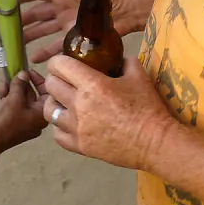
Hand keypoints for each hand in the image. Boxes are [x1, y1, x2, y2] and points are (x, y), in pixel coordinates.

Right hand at [0, 70, 48, 151]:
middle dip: (20, 85)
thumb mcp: (14, 98)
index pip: (47, 93)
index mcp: (42, 114)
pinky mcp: (17, 124)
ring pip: (22, 100)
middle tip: (11, 76)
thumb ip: (20, 84)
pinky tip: (1, 93)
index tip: (28, 72)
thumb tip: (24, 74)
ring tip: (3, 85)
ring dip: (13, 90)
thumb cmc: (6, 120)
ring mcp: (27, 122)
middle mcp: (38, 119)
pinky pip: (16, 108)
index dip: (38, 80)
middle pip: (33, 96)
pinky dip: (9, 99)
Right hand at [18, 0, 152, 63]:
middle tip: (8, 30)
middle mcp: (60, 9)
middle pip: (36, 15)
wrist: (126, 11)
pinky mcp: (74, 37)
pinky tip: (35, 59)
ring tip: (18, 46)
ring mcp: (66, 24)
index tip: (5, 3)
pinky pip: (56, 45)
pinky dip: (46, 52)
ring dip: (31, 38)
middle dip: (22, 22)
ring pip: (43, 31)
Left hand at [43, 55, 174, 170]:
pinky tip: (69, 122)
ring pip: (49, 110)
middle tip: (64, 79)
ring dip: (54, 102)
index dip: (58, 61)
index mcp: (92, 84)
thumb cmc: (148, 108)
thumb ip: (124, 61)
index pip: (59, 65)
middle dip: (55, 78)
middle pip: (50, 85)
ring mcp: (77, 128)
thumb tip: (117, 58)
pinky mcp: (80, 146)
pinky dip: (60, 126)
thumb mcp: (139, 75)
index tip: (63, 62)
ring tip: (63, 101)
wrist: (155, 142)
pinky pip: (57, 134)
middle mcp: (79, 105)